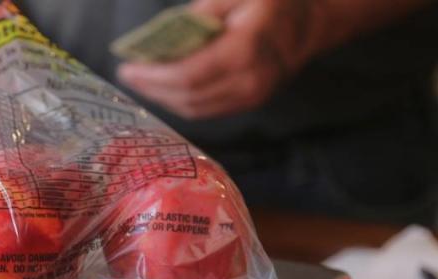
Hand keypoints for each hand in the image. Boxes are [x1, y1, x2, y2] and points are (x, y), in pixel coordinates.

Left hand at [117, 0, 312, 119]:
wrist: (310, 24)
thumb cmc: (272, 2)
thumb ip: (205, 12)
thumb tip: (169, 33)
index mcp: (245, 50)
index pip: (189, 75)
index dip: (155, 76)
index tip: (128, 68)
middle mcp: (249, 81)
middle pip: (189, 97)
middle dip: (153, 89)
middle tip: (128, 76)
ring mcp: (251, 97)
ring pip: (196, 109)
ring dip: (164, 98)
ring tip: (142, 83)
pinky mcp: (249, 103)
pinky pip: (208, 109)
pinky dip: (182, 101)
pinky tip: (165, 89)